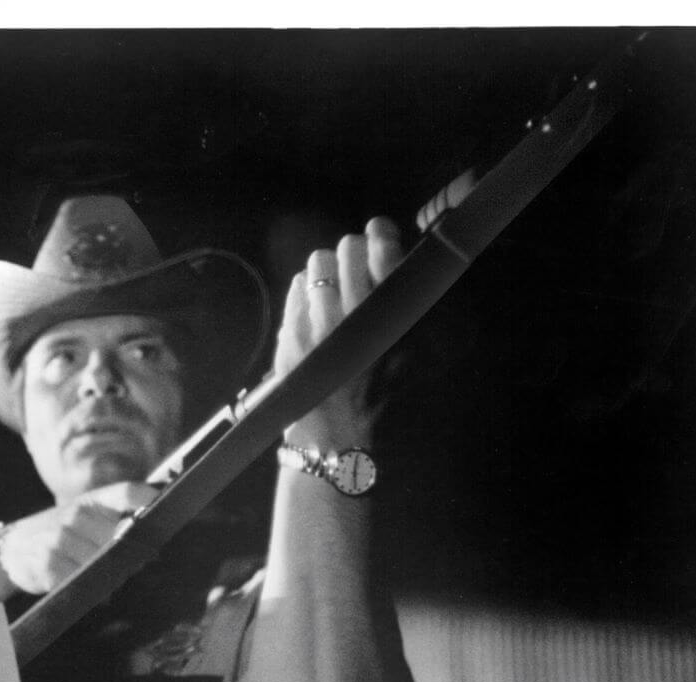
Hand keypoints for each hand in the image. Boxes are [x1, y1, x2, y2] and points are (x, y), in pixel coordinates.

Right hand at [0, 481, 161, 596]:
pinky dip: (86, 587)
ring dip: (108, 574)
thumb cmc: (63, 534)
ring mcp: (59, 537)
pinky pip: (78, 579)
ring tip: (107, 579)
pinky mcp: (46, 561)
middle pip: (117, 535)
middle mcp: (75, 514)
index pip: (125, 492)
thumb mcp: (86, 517)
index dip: (146, 497)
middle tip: (134, 565)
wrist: (15, 547)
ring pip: (99, 560)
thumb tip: (151, 547)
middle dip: (129, 553)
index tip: (163, 507)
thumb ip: (115, 522)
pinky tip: (84, 585)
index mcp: (92, 501)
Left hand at [274, 217, 403, 444]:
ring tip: (330, 289)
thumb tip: (382, 252)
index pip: (386, 256)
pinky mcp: (292, 335)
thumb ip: (399, 303)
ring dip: (325, 269)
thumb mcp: (403, 351)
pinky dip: (303, 291)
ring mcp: (319, 327)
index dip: (380, 235)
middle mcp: (355, 320)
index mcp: (391, 322)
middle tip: (352, 263)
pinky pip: (295, 287)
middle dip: (351, 251)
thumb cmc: (374, 392)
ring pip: (318, 262)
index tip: (377, 232)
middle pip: (348, 248)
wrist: (336, 435)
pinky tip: (311, 309)